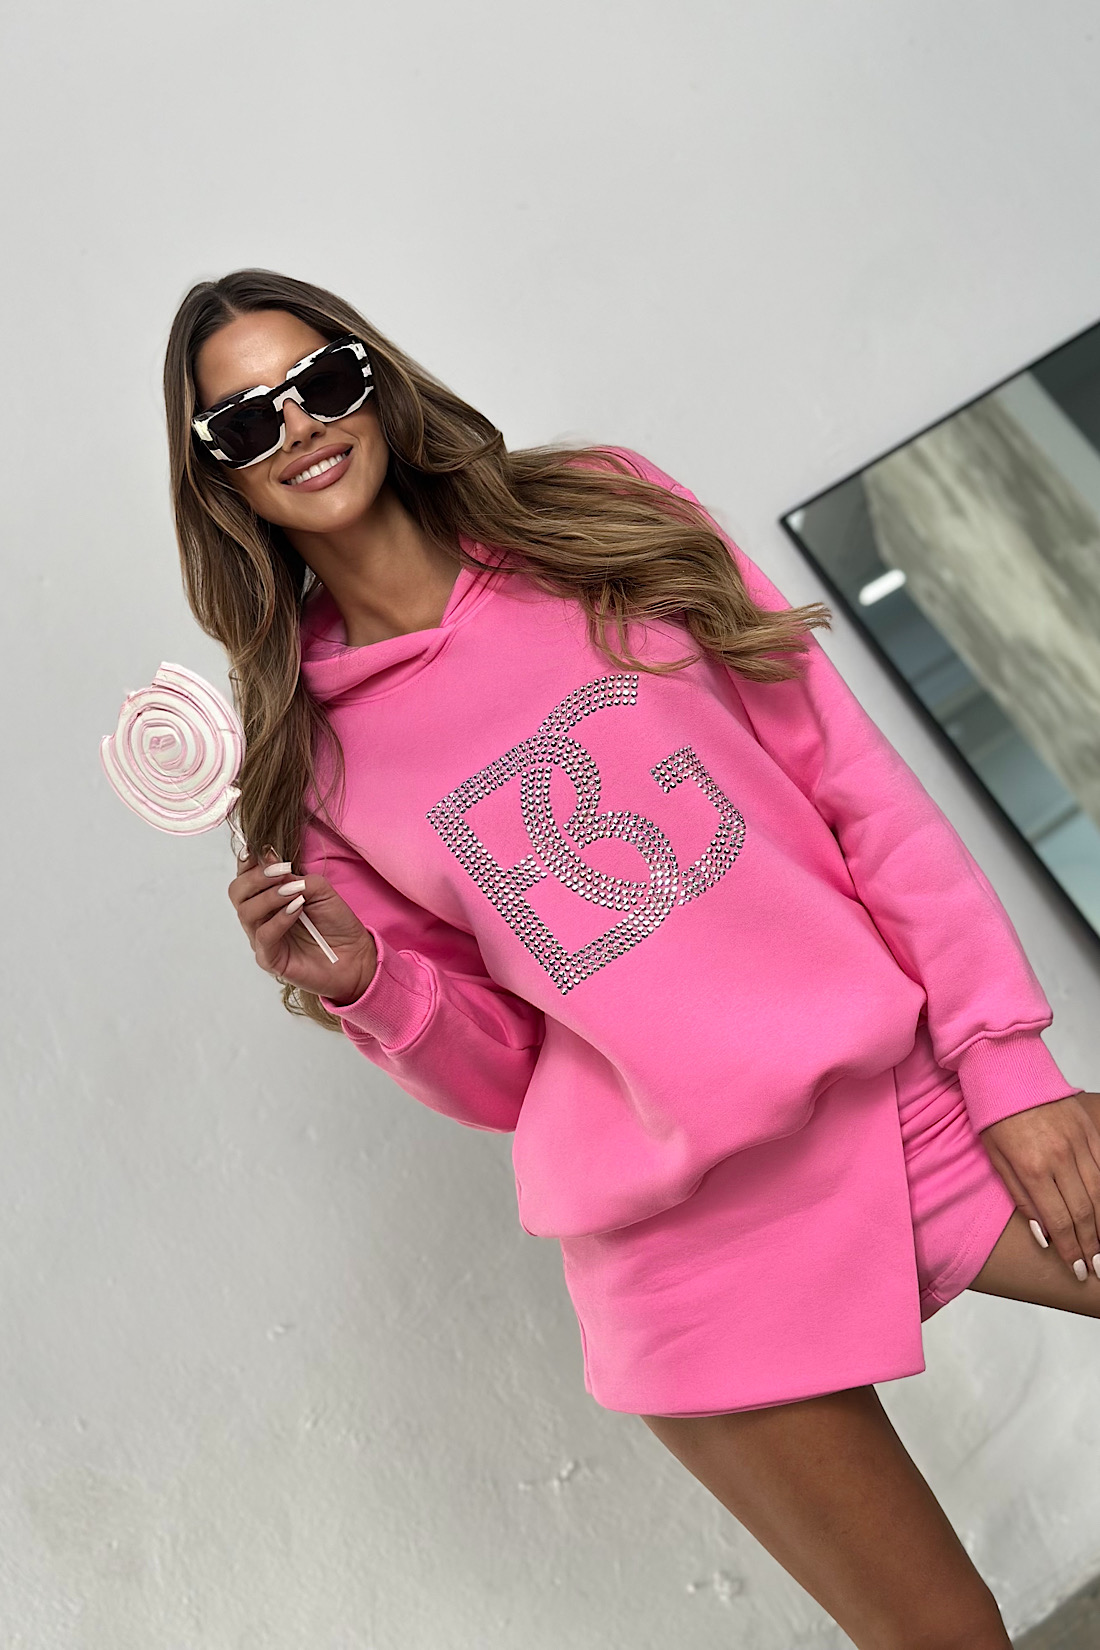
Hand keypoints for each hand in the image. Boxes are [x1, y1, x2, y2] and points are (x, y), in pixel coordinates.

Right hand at [229, 846, 377, 1006]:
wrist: (355, 956)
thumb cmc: (336, 923)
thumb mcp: (320, 890)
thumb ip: (298, 879)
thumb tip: (279, 873)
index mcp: (267, 897)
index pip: (245, 875)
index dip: (251, 860)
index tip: (269, 851)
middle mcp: (260, 917)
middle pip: (237, 892)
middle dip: (256, 876)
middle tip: (282, 871)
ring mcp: (262, 938)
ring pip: (246, 912)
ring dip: (270, 896)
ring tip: (294, 892)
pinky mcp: (270, 959)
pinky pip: (264, 936)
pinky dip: (279, 919)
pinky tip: (296, 910)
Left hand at [981, 1092, 1099, 1280]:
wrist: (1005, 1065)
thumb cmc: (994, 1112)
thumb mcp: (996, 1157)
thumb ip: (1021, 1197)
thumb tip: (1044, 1233)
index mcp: (1032, 1165)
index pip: (1059, 1219)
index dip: (1070, 1249)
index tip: (1077, 1270)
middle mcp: (1061, 1155)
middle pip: (1085, 1211)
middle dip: (1092, 1246)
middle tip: (1096, 1269)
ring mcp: (1080, 1141)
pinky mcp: (1090, 1129)